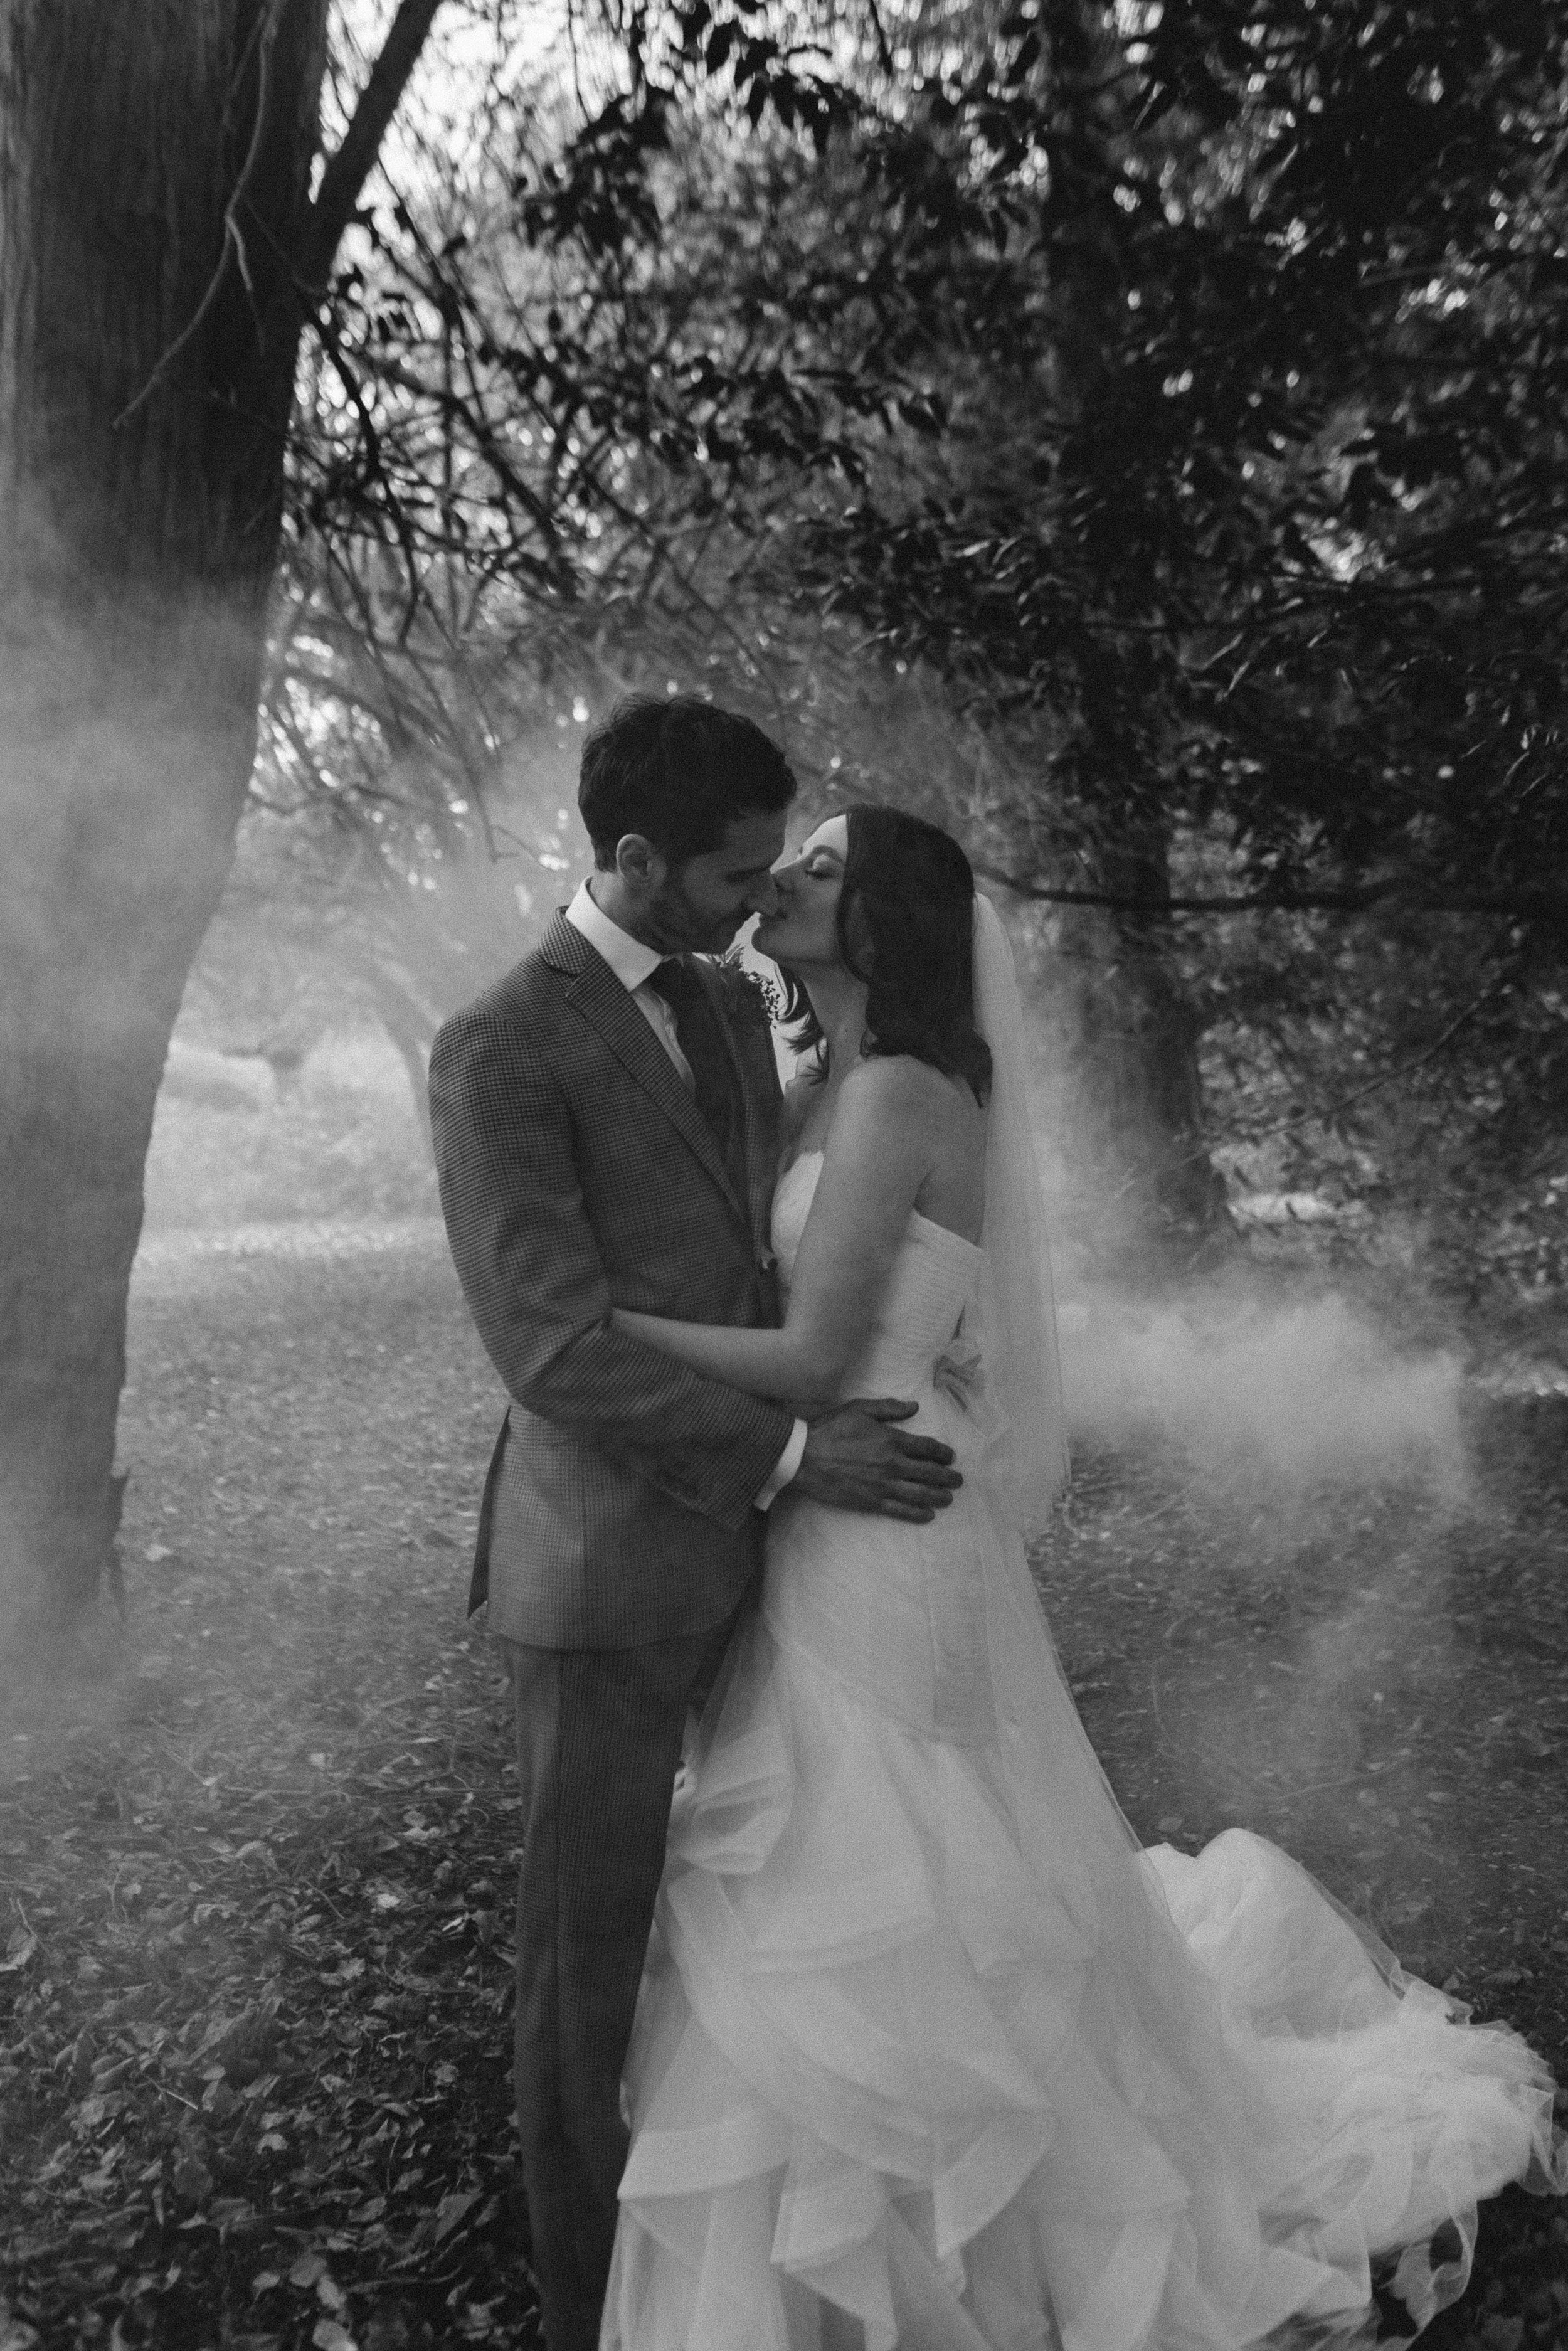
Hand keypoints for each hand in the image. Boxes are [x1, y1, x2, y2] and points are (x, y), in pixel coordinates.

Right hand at [793, 1398, 960, 1522]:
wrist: (804, 1456)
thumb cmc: (830, 1429)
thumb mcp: (859, 1409)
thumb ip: (889, 1408)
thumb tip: (914, 1406)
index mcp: (891, 1439)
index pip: (927, 1448)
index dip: (943, 1453)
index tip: (951, 1457)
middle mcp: (892, 1463)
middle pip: (930, 1473)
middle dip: (948, 1477)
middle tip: (958, 1480)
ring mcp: (882, 1485)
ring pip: (920, 1493)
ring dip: (939, 1496)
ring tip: (949, 1499)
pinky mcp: (870, 1502)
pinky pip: (900, 1510)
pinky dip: (917, 1514)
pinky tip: (928, 1515)